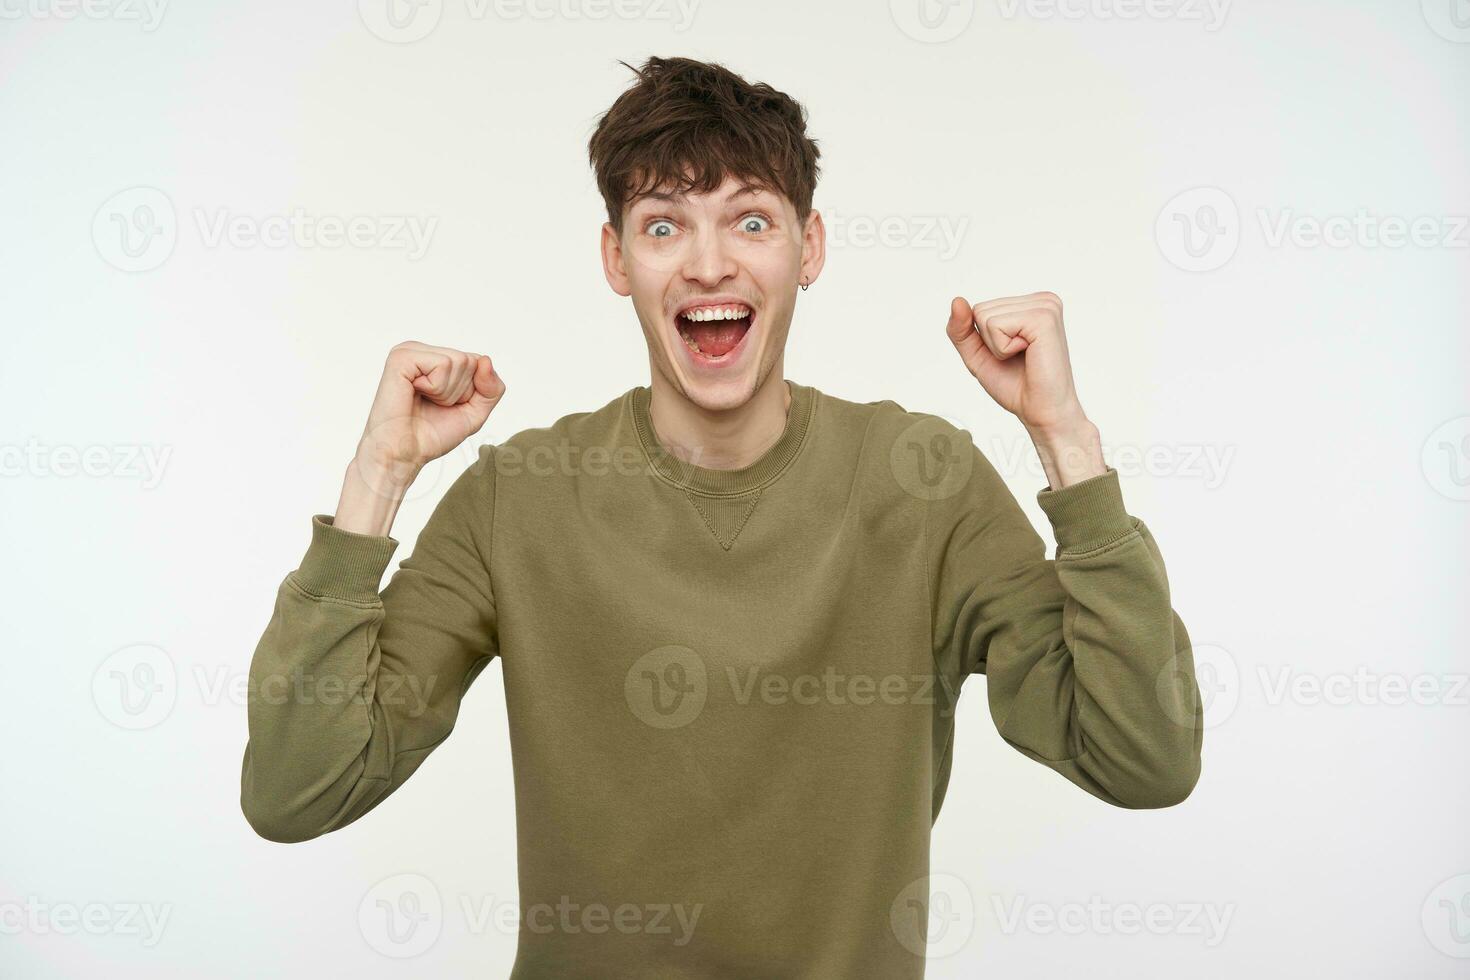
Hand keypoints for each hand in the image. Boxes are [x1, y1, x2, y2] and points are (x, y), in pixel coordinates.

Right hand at [356, 342, 505, 484]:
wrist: (402, 454)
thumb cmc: (431, 435)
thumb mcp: (475, 412)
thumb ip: (492, 388)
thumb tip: (485, 359)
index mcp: (435, 359)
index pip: (478, 362)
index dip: (471, 392)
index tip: (445, 406)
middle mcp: (422, 351)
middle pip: (471, 360)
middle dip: (460, 392)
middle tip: (433, 405)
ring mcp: (410, 351)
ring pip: (459, 361)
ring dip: (448, 392)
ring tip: (424, 401)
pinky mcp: (401, 357)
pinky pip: (443, 364)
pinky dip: (436, 388)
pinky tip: (415, 394)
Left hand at [944, 291, 1084, 432]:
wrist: (1042, 412)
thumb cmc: (1016, 385)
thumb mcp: (978, 354)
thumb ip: (962, 329)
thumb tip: (957, 300)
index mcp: (1032, 304)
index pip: (980, 309)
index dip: (985, 340)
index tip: (1012, 354)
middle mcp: (1042, 300)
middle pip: (981, 310)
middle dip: (990, 342)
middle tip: (1019, 358)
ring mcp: (1046, 306)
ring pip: (985, 317)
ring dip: (998, 346)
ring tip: (1025, 357)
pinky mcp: (1044, 318)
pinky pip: (996, 325)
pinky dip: (1003, 348)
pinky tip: (1029, 355)